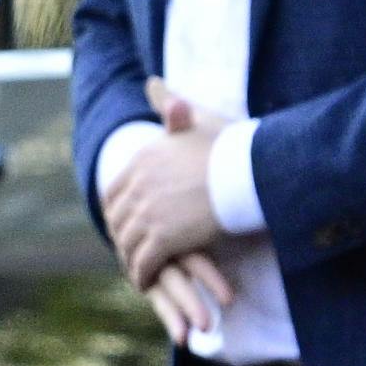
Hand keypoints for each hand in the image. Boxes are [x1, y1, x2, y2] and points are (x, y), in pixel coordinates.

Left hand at [102, 79, 228, 316]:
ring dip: (130, 259)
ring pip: (128, 243)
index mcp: (142, 159)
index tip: (123, 222)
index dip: (117, 210)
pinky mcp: (163, 239)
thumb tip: (152, 83)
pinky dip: (141, 274)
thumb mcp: (193, 120)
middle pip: (118, 219)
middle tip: (126, 251)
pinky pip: (143, 263)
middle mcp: (139, 186)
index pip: (115, 191)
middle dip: (121, 237)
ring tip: (135, 270)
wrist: (251, 171)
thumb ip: (169, 106)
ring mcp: (149, 213)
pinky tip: (145, 282)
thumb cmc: (231, 146)